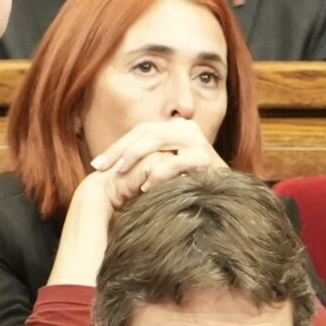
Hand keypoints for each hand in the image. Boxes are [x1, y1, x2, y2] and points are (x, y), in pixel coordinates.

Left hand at [91, 116, 227, 210]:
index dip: (117, 146)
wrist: (228, 197)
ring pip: (157, 140)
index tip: (97, 164)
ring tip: (119, 174)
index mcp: (175, 128)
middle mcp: (186, 128)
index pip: (140, 131)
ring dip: (135, 157)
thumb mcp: (167, 170)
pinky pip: (175, 162)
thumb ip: (148, 163)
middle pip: (145, 132)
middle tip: (102, 168)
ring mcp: (197, 140)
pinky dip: (158, 174)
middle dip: (120, 150)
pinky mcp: (204, 156)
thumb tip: (113, 167)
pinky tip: (145, 188)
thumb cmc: (192, 187)